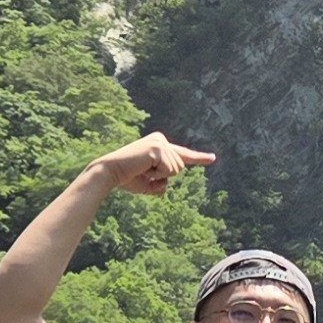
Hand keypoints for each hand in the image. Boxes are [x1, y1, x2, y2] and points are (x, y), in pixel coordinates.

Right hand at [95, 131, 213, 196]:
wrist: (109, 173)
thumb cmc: (127, 178)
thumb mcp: (149, 184)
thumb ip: (162, 182)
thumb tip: (168, 180)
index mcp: (159, 144)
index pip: (182, 154)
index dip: (199, 158)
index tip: (213, 158)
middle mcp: (160, 139)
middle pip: (180, 166)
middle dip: (164, 176)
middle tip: (143, 172)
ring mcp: (159, 142)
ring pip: (176, 169)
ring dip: (160, 175)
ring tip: (142, 170)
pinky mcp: (158, 148)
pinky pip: (169, 169)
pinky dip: (157, 174)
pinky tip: (143, 168)